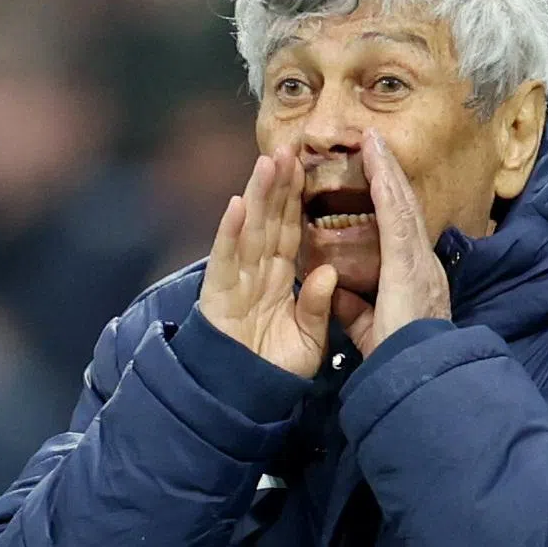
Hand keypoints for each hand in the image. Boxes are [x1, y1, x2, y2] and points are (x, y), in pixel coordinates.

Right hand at [199, 146, 338, 378]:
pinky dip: (230, 233)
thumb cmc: (276, 367)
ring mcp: (235, 281)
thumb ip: (319, 305)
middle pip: (269, 220)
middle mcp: (256, 272)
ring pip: (249, 230)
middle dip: (278, 184)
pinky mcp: (217, 295)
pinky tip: (238, 205)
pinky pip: (226, 260)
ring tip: (267, 163)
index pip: (291, 230)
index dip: (297, 198)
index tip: (307, 166)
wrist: (247, 399)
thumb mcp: (310, 337)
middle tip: (289, 147)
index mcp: (280, 278)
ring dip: (257, 196)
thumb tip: (330, 274)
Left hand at [332, 130, 450, 357]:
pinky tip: (374, 160)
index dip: (388, 201)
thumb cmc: (398, 358)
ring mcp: (419, 258)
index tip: (377, 177)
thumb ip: (356, 307)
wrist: (418, 373)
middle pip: (404, 209)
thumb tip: (337, 291)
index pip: (398, 231)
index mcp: (414, 278)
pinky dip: (385, 184)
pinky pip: (395, 213)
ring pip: (402, 204)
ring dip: (387, 170)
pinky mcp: (408, 260)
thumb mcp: (370, 328)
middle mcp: (422, 262)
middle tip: (375, 143)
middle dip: (389, 175)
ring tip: (373, 140)